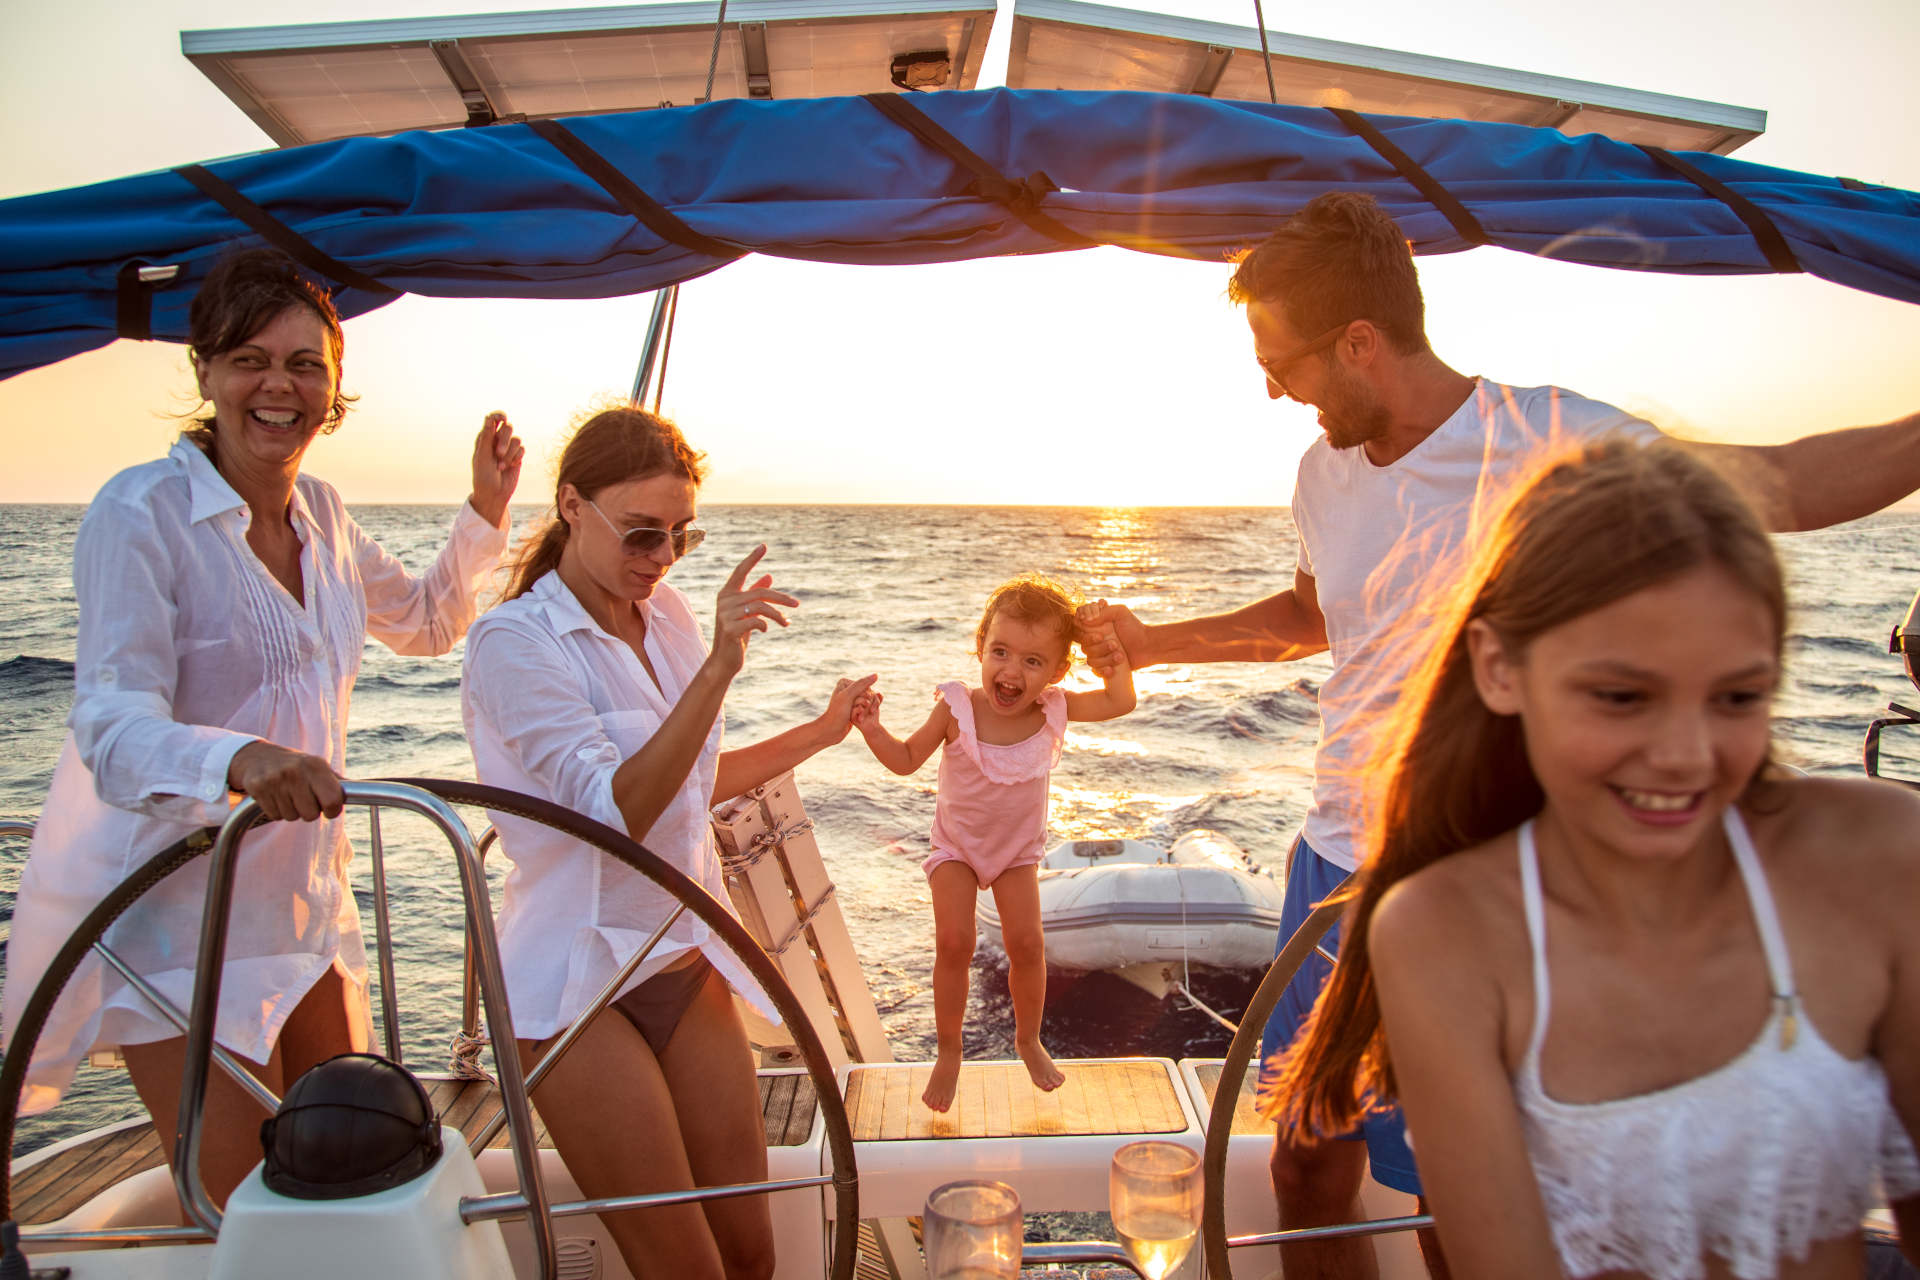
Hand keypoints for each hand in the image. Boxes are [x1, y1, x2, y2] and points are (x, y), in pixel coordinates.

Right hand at [227, 741, 344, 821]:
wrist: (258, 757)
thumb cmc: (295, 766)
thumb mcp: (317, 767)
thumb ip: (337, 781)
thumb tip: (366, 791)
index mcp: (316, 765)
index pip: (333, 801)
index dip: (332, 810)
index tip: (329, 809)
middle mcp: (296, 771)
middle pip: (310, 814)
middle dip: (309, 812)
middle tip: (304, 799)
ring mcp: (275, 779)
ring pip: (292, 817)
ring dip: (291, 811)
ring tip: (288, 795)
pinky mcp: (258, 788)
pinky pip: (275, 816)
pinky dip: (276, 811)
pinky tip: (275, 796)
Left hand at [467, 411, 524, 526]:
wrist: (493, 494)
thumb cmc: (483, 475)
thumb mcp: (483, 455)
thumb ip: (487, 436)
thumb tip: (489, 417)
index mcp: (485, 438)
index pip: (493, 419)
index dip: (499, 416)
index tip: (502, 419)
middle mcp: (496, 441)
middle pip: (507, 427)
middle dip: (504, 440)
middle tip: (498, 453)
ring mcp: (508, 449)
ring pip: (516, 440)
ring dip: (509, 453)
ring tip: (501, 466)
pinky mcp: (517, 456)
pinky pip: (521, 449)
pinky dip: (516, 458)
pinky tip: (510, 467)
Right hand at [709, 545, 800, 674]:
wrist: (724, 661)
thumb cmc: (737, 635)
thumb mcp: (748, 613)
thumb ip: (754, 594)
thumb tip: (769, 576)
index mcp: (727, 594)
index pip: (740, 571)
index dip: (752, 558)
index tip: (764, 546)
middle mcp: (724, 601)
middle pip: (760, 592)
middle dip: (782, 598)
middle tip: (797, 605)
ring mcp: (725, 614)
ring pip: (761, 606)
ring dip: (778, 615)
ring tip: (786, 623)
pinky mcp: (730, 628)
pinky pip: (757, 621)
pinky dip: (766, 625)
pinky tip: (766, 630)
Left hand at [818, 674, 878, 743]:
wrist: (831, 730)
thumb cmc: (838, 712)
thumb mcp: (849, 696)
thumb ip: (862, 684)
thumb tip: (876, 675)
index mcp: (844, 682)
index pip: (865, 686)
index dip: (865, 696)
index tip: (858, 705)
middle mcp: (847, 689)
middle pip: (867, 694)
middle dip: (866, 704)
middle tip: (857, 713)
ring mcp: (850, 699)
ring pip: (867, 701)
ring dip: (866, 710)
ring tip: (858, 718)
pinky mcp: (853, 708)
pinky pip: (864, 708)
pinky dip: (864, 713)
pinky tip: (859, 720)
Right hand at [1077, 599, 1142, 674]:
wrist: (1148, 647)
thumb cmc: (1135, 628)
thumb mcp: (1120, 612)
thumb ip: (1103, 612)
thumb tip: (1085, 620)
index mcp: (1095, 625)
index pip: (1078, 626)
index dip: (1084, 631)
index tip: (1100, 633)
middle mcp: (1094, 639)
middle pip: (1083, 644)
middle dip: (1099, 646)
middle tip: (1115, 644)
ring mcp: (1098, 653)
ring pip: (1090, 659)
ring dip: (1105, 658)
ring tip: (1120, 656)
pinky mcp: (1104, 666)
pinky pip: (1095, 670)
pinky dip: (1103, 671)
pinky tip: (1113, 669)